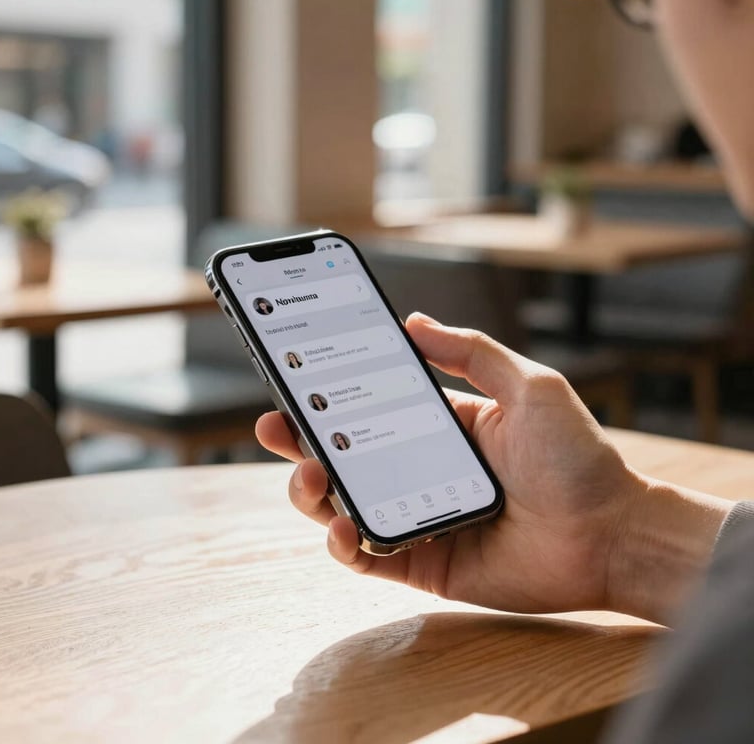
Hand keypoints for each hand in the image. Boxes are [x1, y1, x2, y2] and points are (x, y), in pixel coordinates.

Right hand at [257, 313, 644, 614]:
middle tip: (276, 427)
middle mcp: (420, 472)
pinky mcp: (424, 565)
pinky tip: (341, 527)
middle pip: (344, 458)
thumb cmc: (577, 458)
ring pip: (344, 507)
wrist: (611, 534)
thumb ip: (472, 352)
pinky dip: (345, 546)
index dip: (330, 398)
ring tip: (307, 474)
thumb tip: (413, 322)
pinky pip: (370, 559)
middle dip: (302, 444)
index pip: (370, 410)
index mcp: (440, 429)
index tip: (295, 381)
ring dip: (312, 492)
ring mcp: (418, 519)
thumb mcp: (529, 387)